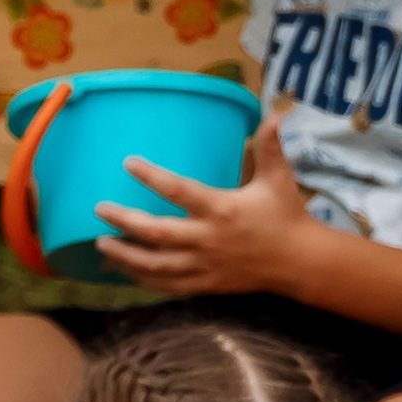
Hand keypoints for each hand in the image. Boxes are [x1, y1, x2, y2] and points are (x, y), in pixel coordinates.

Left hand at [94, 111, 316, 295]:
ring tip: (102, 245)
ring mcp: (204, 265)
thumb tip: (274, 116)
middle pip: (155, 232)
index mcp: (222, 209)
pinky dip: (144, 279)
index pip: (178, 190)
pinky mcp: (206, 284)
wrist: (300, 262)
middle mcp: (208, 238)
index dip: (151, 176)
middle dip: (123, 221)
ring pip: (155, 264)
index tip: (128, 162)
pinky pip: (168, 285)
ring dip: (125, 255)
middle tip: (100, 210)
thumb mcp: (279, 180)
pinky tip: (127, 271)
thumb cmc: (287, 217)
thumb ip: (270, 148)